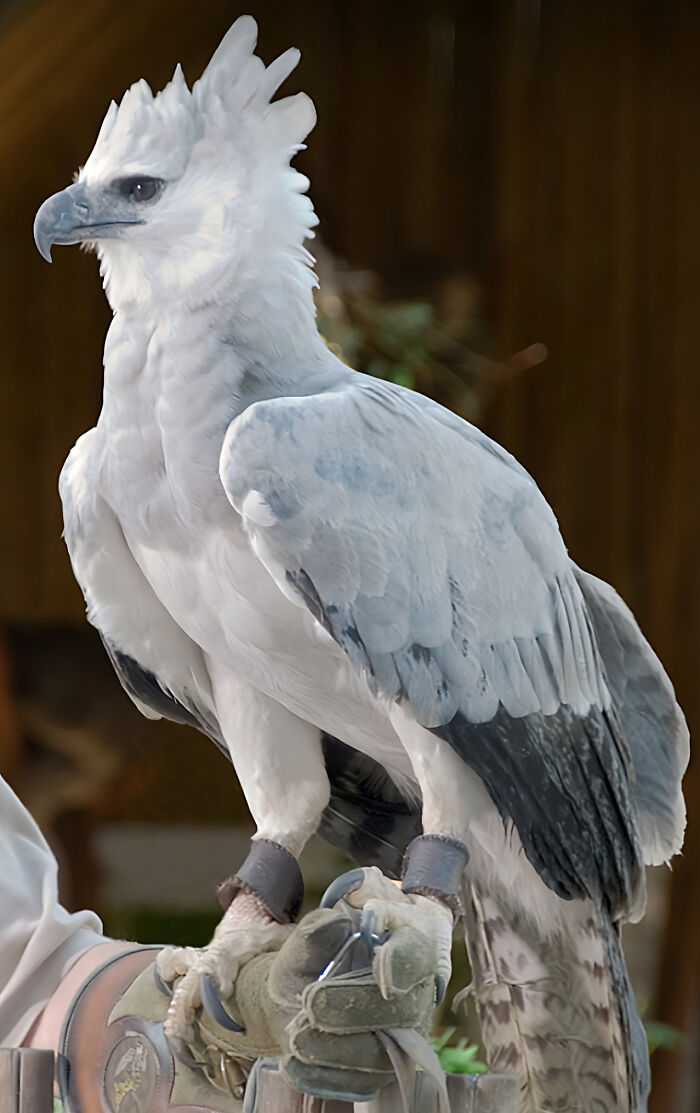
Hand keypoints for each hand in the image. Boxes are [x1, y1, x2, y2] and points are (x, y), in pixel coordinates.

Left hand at [194, 901, 438, 1101]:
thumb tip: (336, 924)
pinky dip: (323, 1076)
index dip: (402, 963)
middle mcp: (414, 996)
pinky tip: (293, 1063)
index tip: (381, 968)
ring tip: (296, 1037)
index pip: (416, 954)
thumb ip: (318, 929)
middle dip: (355, 1007)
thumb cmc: (317, 959)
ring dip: (336, 1049)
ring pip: (381, 1055)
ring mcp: (403, 1039)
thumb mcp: (310, 939)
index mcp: (405, 948)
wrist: (305, 993)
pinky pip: (359, 1083)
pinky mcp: (382, 1071)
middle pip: (400, 1010)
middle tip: (312, 1003)